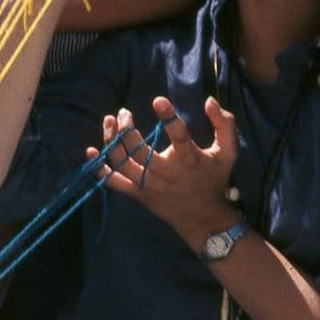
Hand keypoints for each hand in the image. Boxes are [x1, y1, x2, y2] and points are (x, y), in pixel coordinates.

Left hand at [90, 96, 240, 250]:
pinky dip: (99, 169)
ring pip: (122, 162)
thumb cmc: (215, 180)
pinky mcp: (138, 194)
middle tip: (123, 112)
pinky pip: (114, 182)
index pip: (178, 135)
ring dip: (111, 140)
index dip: (168, 117)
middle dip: (126, 127)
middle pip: (138, 149)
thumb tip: (209, 100)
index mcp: (189, 159)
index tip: (157, 100)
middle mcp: (165, 172)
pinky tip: (90, 151)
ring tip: (109, 121)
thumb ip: (224, 124)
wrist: (204, 220)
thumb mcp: (229, 152)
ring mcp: (148, 185)